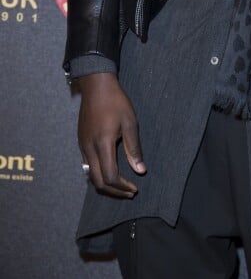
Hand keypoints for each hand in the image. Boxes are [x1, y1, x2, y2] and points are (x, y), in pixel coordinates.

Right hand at [77, 72, 145, 197]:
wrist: (96, 86)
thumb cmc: (116, 102)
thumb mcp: (130, 123)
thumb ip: (134, 148)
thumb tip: (140, 171)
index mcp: (102, 144)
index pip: (110, 177)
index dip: (122, 187)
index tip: (134, 188)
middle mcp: (89, 149)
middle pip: (98, 181)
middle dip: (114, 191)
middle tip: (129, 192)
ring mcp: (83, 146)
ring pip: (91, 175)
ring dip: (106, 184)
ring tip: (121, 185)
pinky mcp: (81, 142)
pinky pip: (88, 165)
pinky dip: (98, 174)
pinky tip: (110, 170)